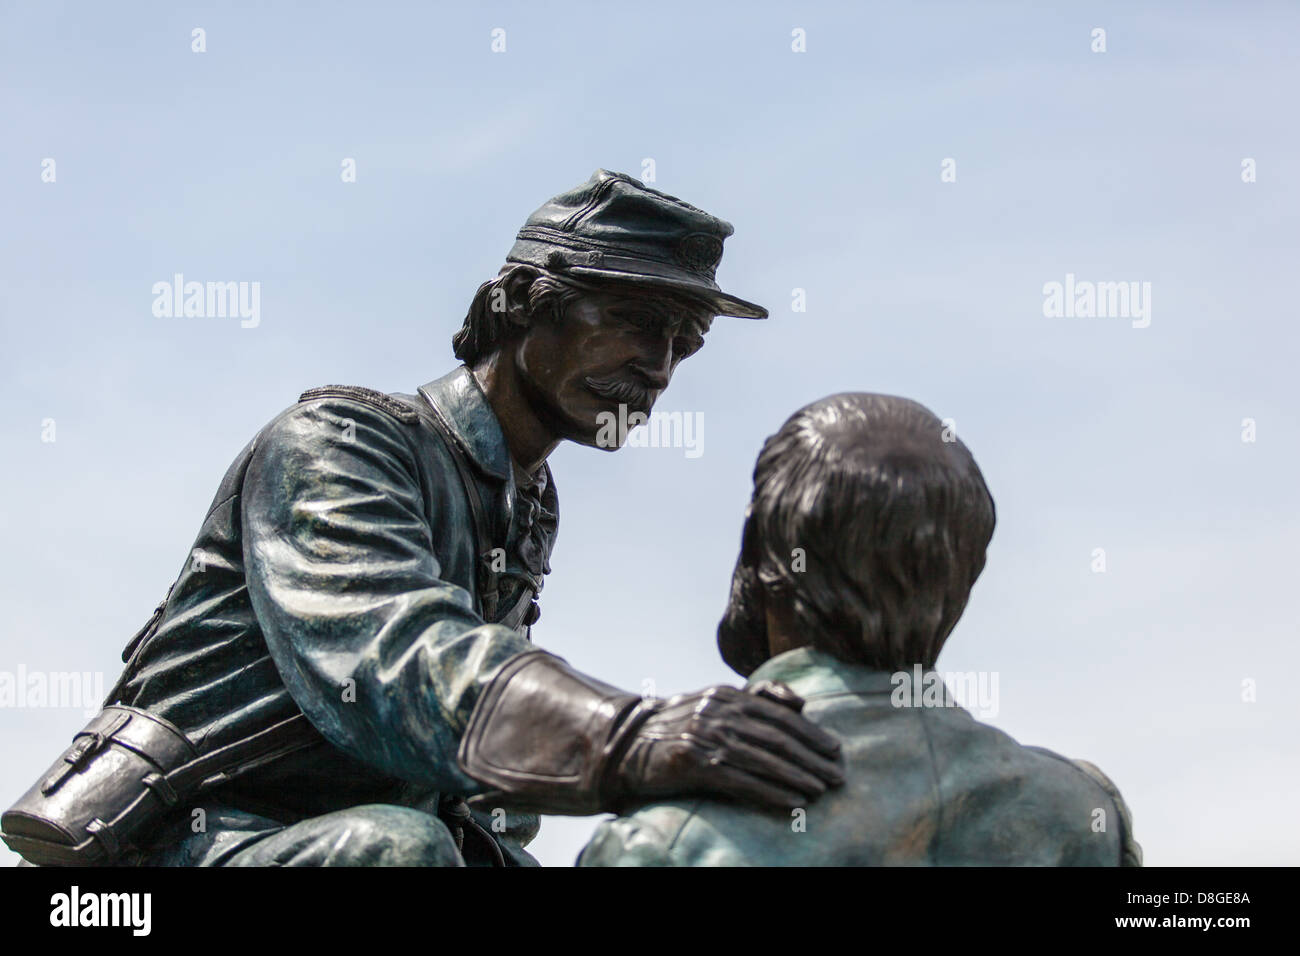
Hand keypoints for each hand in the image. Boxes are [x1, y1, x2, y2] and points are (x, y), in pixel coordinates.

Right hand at [606, 680, 843, 810]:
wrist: (627, 744)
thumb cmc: (679, 727)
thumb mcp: (714, 704)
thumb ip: (755, 699)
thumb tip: (799, 701)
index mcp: (727, 695)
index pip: (778, 714)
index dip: (810, 732)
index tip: (835, 750)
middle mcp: (718, 711)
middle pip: (776, 737)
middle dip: (811, 759)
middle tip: (837, 776)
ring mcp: (705, 736)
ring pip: (764, 759)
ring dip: (797, 777)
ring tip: (821, 790)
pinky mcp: (694, 763)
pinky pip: (742, 780)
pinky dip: (771, 792)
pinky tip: (792, 801)